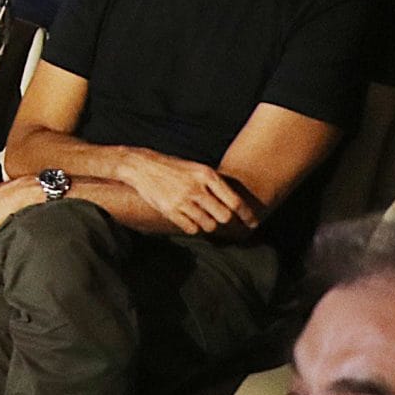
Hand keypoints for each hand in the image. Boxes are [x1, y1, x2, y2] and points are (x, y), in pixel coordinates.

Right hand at [114, 149, 254, 234]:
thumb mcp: (197, 169)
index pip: (235, 202)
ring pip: (209, 225)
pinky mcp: (170, 210)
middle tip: (229, 225)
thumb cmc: (174, 168)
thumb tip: (237, 206)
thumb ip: (215, 185)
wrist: (142, 166)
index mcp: (207, 175)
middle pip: (224, 217)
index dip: (247, 216)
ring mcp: (182, 200)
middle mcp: (196, 188)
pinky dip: (194, 228)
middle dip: (228, 223)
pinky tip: (190, 220)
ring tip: (205, 218)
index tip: (252, 223)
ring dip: (209, 225)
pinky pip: (191, 229)